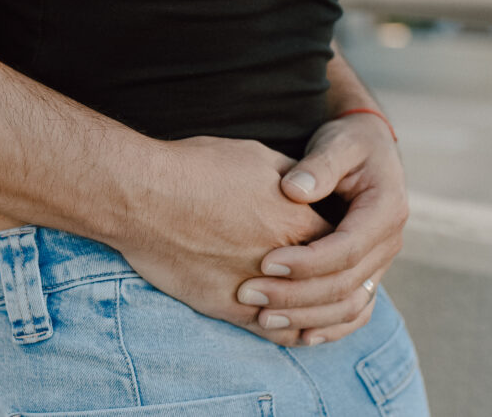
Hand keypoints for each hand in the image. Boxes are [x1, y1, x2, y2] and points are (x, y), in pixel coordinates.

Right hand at [115, 136, 332, 346]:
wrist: (142, 195)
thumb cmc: (196, 168)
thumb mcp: (257, 157)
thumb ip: (294, 178)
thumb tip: (310, 187)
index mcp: (298, 221)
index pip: (346, 242)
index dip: (348, 241)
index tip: (342, 240)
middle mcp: (285, 261)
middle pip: (335, 284)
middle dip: (343, 281)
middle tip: (342, 278)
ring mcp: (257, 290)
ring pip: (311, 317)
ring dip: (322, 315)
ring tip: (321, 304)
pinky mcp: (227, 309)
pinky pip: (275, 333)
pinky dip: (292, 332)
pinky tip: (293, 324)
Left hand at [236, 112, 406, 344]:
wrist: (369, 151)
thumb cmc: (348, 144)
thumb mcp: (337, 144)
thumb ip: (319, 165)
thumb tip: (295, 190)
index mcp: (385, 211)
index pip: (346, 249)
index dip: (306, 261)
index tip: (264, 262)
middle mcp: (388, 243)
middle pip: (345, 284)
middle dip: (296, 294)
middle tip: (250, 294)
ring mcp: (380, 262)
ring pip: (350, 305)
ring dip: (307, 317)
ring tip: (262, 318)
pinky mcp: (367, 273)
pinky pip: (354, 311)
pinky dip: (329, 327)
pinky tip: (296, 336)